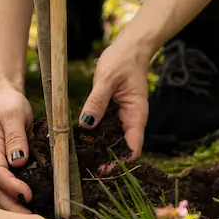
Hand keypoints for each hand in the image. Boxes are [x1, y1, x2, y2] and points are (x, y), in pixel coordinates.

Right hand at [0, 84, 33, 210]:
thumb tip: (18, 161)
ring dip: (14, 206)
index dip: (11, 186)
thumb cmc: (8, 104)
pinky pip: (9, 186)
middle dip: (12, 206)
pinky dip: (17, 198)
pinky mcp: (5, 168)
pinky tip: (31, 207)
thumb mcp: (13, 114)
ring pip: (1, 191)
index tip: (27, 195)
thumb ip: (16, 136)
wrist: (4, 99)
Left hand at [78, 28, 149, 161]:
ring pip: (112, 140)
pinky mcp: (113, 112)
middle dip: (107, 161)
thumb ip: (97, 101)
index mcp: (137, 115)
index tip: (103, 170)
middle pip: (122, 149)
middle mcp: (131, 120)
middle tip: (86, 169)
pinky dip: (96, 136)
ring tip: (81, 160)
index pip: (133, 148)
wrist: (129, 48)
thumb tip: (86, 124)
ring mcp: (122, 117)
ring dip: (101, 150)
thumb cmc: (123, 60)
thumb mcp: (107, 78)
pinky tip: (82, 141)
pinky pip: (105, 128)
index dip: (120, 163)